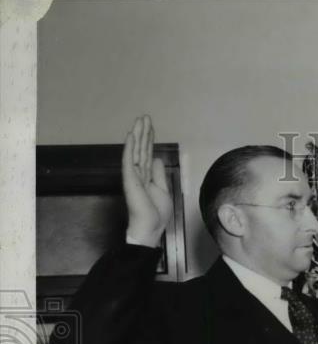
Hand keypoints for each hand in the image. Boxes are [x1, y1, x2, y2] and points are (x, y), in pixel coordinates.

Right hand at [122, 115, 172, 246]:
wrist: (150, 227)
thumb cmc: (156, 212)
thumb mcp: (162, 189)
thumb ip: (159, 174)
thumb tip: (157, 159)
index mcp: (146, 176)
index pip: (148, 154)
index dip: (149, 140)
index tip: (150, 126)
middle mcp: (138, 172)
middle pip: (141, 148)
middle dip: (143, 132)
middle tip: (145, 116)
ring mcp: (133, 175)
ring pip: (136, 150)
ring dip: (138, 134)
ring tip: (140, 120)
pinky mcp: (130, 179)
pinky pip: (129, 160)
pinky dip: (129, 147)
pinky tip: (130, 135)